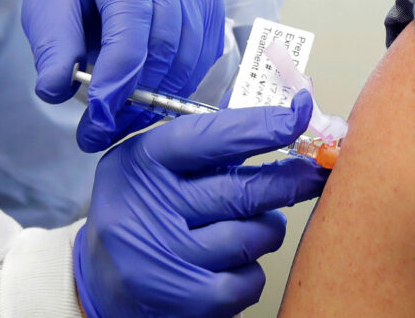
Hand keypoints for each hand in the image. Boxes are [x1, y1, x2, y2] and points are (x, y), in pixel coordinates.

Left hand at [22, 0, 224, 151]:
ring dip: (158, 99)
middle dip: (135, 96)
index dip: (118, 70)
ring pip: (188, 55)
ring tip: (123, 122)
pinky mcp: (212, 5)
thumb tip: (54, 90)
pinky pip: (203, 57)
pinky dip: (178, 87)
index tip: (99, 113)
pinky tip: (150, 100)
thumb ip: (53, 44)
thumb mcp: (50, 2)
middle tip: (104, 131)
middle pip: (165, 40)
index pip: (129, 15)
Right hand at [74, 91, 327, 316]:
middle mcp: (148, 207)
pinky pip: (249, 279)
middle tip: (315, 174)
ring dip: (266, 229)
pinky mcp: (185, 299)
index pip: (210, 138)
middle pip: (242, 191)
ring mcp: (166, 257)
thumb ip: (205, 149)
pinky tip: (232, 264)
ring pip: (254, 236)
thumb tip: (280, 128)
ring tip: (250, 227)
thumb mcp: (152, 167)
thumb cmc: (139, 213)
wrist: (99, 283)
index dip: (261, 127)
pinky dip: (252, 271)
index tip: (298, 115)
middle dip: (289, 181)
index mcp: (141, 163)